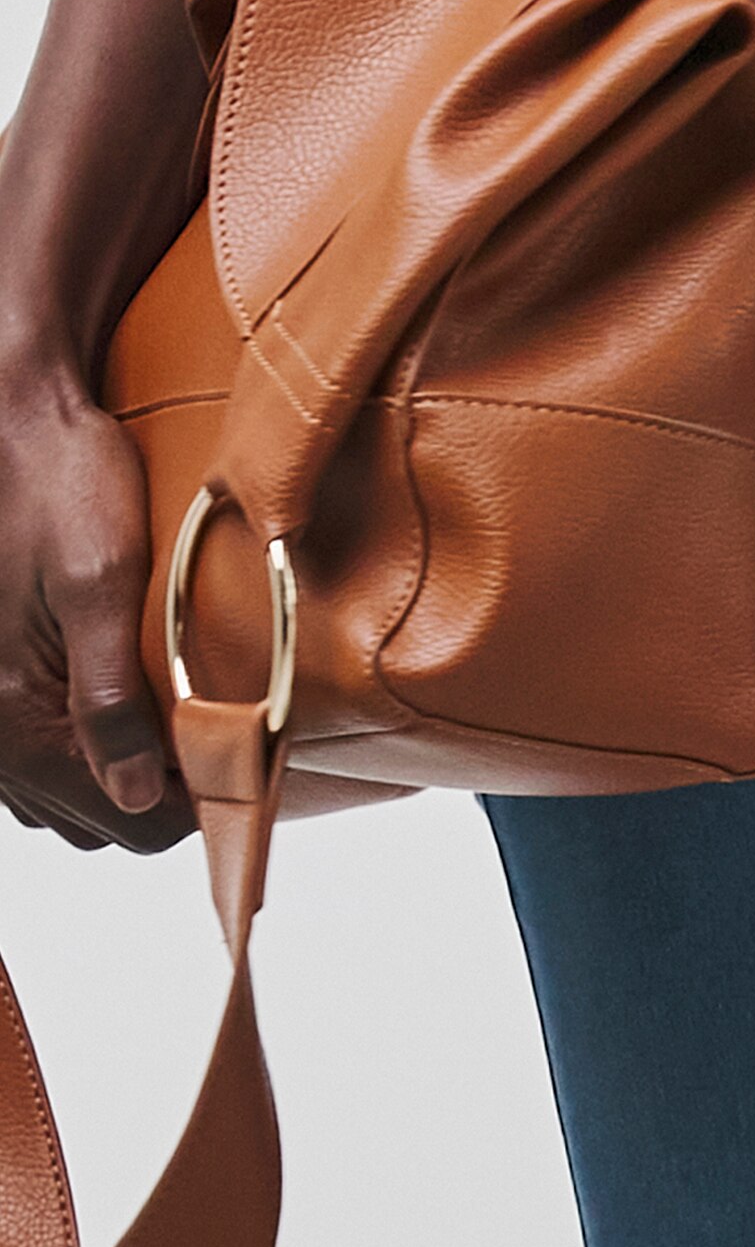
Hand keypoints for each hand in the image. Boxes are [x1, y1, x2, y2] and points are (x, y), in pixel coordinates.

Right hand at [0, 348, 188, 852]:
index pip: (129, 820)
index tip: (241, 758)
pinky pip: (46, 758)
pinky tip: (128, 702)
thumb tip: (136, 795)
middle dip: (163, 788)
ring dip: (126, 770)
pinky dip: (90, 747)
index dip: (195, 801)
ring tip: (177, 716)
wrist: (15, 426)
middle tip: (216, 730)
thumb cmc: (59, 488)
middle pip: (101, 819)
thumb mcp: (97, 587)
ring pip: (72, 795)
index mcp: (13, 719)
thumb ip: (110, 702)